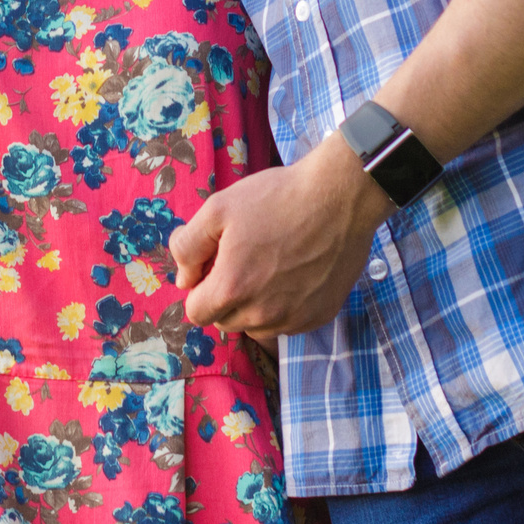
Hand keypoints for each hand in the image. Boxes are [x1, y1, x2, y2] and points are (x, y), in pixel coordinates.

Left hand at [169, 136, 391, 339]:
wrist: (339, 197)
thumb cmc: (276, 198)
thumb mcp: (217, 209)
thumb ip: (188, 247)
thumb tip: (184, 279)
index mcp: (233, 288)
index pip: (196, 313)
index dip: (200, 288)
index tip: (215, 265)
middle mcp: (263, 314)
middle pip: (226, 320)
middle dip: (225, 296)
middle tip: (242, 259)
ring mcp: (295, 318)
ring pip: (257, 326)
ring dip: (254, 305)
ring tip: (269, 265)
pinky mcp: (320, 316)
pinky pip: (288, 324)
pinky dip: (284, 306)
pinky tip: (293, 273)